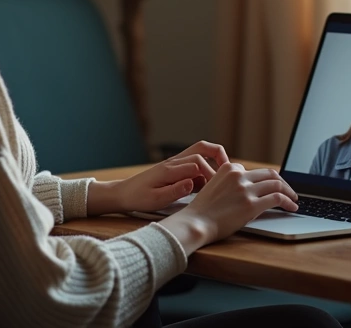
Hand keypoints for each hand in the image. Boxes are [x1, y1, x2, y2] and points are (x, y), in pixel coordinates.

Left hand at [91, 141, 230, 214]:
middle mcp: (173, 162)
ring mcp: (174, 163)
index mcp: (169, 169)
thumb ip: (175, 191)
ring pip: (199, 152)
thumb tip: (193, 183)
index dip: (211, 174)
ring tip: (224, 174)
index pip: (198, 163)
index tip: (218, 187)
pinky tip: (209, 183)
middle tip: (229, 173)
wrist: (121, 194)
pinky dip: (205, 167)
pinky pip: (194, 161)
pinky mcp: (174, 168)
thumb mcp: (155, 200)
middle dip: (218, 159)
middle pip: (202, 149)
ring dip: (213, 160)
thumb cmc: (137, 198)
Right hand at [159, 162, 298, 254]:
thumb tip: (253, 190)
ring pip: (277, 184)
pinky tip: (291, 207)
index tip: (273, 187)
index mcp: (229, 168)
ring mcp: (245, 189)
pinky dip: (288, 202)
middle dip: (283, 182)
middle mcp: (238, 175)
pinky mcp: (251, 205)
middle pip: (270, 174)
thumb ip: (232, 184)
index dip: (266, 180)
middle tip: (290, 192)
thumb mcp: (216, 187)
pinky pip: (277, 198)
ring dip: (289, 192)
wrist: (195, 223)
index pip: (255, 171)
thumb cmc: (203, 211)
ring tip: (293, 200)